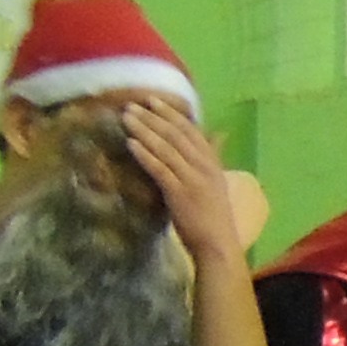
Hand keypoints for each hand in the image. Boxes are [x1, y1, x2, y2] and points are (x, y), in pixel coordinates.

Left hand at [119, 98, 241, 264]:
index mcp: (212, 162)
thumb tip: (219, 133)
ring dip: (145, 130)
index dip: (171, 114)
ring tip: (127, 118)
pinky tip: (131, 143)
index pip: (191, 130)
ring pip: (166, 147)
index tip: (153, 101)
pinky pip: (159, 168)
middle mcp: (204, 166)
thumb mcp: (216, 181)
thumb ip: (213, 156)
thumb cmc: (214, 216)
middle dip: (153, 117)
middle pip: (176, 134)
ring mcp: (192, 178)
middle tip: (133, 104)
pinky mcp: (179, 193)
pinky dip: (145, 154)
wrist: (218, 244)